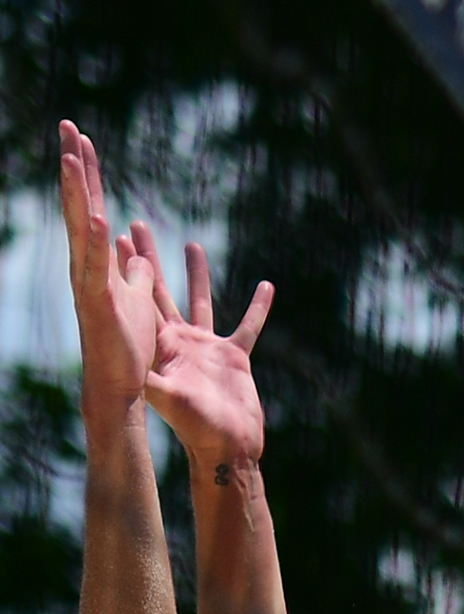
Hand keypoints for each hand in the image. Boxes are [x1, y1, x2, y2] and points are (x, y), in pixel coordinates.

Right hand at [56, 121, 168, 416]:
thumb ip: (136, 274)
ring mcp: (88, 282)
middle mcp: (86, 265)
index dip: (87, 174)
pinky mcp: (98, 303)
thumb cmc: (126, 343)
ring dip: (76, 194)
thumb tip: (140, 254)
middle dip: (75, 167)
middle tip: (69, 127)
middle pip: (79, 206)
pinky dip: (97, 243)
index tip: (82, 138)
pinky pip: (98, 269)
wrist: (119, 383)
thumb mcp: (137, 299)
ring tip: (71, 158)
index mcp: (97, 261)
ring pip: (80, 229)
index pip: (91, 207)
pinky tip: (97, 217)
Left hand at [147, 240, 271, 473]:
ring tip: (191, 244)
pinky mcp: (235, 357)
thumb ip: (150, 377)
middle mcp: (180, 340)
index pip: (137, 297)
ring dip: (196, 273)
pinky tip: (266, 286)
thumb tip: (128, 361)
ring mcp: (207, 347)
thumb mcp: (167, 398)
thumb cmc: (194, 426)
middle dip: (147, 257)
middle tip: (137, 225)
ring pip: (201, 299)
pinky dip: (257, 307)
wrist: (226, 446)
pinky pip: (248, 325)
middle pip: (160, 288)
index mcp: (160, 344)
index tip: (115, 236)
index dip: (126, 267)